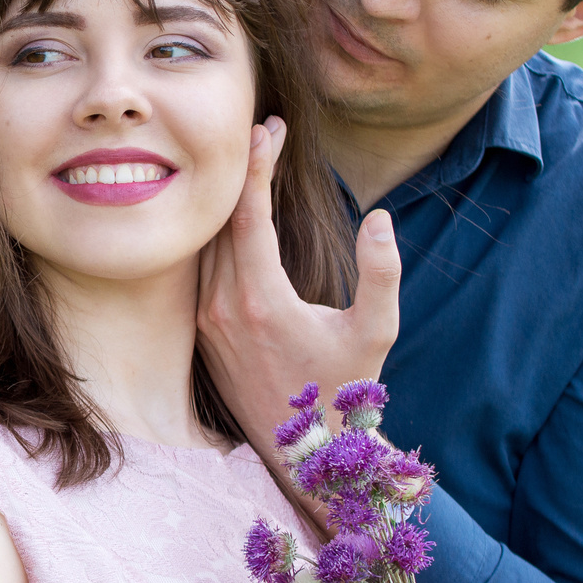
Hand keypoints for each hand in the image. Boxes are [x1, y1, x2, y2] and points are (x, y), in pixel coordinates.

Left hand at [197, 118, 400, 447]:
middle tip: (263, 131)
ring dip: (224, 201)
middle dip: (240, 170)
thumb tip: (380, 219)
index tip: (272, 128)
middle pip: (221, 220)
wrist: (306, 454)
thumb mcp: (376, 332)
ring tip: (249, 162)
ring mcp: (207, 322)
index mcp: (261, 300)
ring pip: (206, 244)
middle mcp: (223, 307)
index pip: (248, 213)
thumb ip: (382, 274)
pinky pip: (200, 270)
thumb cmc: (346, 391)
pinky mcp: (202, 333)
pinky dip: (214, 235)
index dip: (257, 164)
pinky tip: (232, 214)